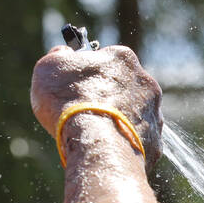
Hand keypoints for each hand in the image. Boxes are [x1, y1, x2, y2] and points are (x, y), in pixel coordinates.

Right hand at [30, 44, 162, 174]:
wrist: (97, 145)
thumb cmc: (70, 103)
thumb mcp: (48, 68)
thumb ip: (58, 56)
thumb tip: (63, 53)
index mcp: (123, 59)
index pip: (107, 59)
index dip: (90, 72)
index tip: (77, 84)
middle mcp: (146, 84)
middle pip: (124, 88)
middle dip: (108, 98)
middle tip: (86, 111)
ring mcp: (154, 114)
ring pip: (135, 115)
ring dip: (119, 121)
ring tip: (96, 133)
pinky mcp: (155, 142)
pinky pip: (139, 141)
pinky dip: (126, 145)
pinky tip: (109, 149)